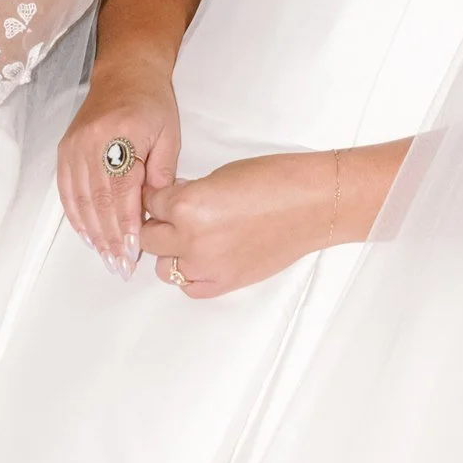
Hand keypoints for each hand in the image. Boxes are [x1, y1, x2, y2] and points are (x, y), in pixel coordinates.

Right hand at [58, 56, 179, 276]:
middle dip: (109, 237)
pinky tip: (87, 236)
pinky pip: (67, 191)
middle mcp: (91, 142)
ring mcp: (73, 147)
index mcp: (120, 135)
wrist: (125, 72)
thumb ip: (161, 174)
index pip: (121, 190)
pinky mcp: (64, 151)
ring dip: (92, 233)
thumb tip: (153, 213)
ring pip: (80, 200)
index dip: (124, 224)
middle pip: (97, 200)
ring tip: (105, 257)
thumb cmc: (152, 103)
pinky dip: (76, 216)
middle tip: (119, 265)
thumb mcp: (169, 135)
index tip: (131, 252)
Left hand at [141, 152, 336, 299]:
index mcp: (188, 206)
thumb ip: (189, 194)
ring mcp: (206, 266)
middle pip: (149, 238)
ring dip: (171, 253)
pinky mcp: (223, 283)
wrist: (314, 205)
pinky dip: (190, 274)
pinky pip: (188, 286)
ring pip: (163, 267)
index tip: (164, 198)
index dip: (157, 199)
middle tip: (174, 218)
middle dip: (158, 226)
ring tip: (192, 239)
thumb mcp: (219, 176)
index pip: (150, 204)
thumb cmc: (275, 182)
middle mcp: (191, 240)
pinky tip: (203, 259)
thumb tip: (171, 204)